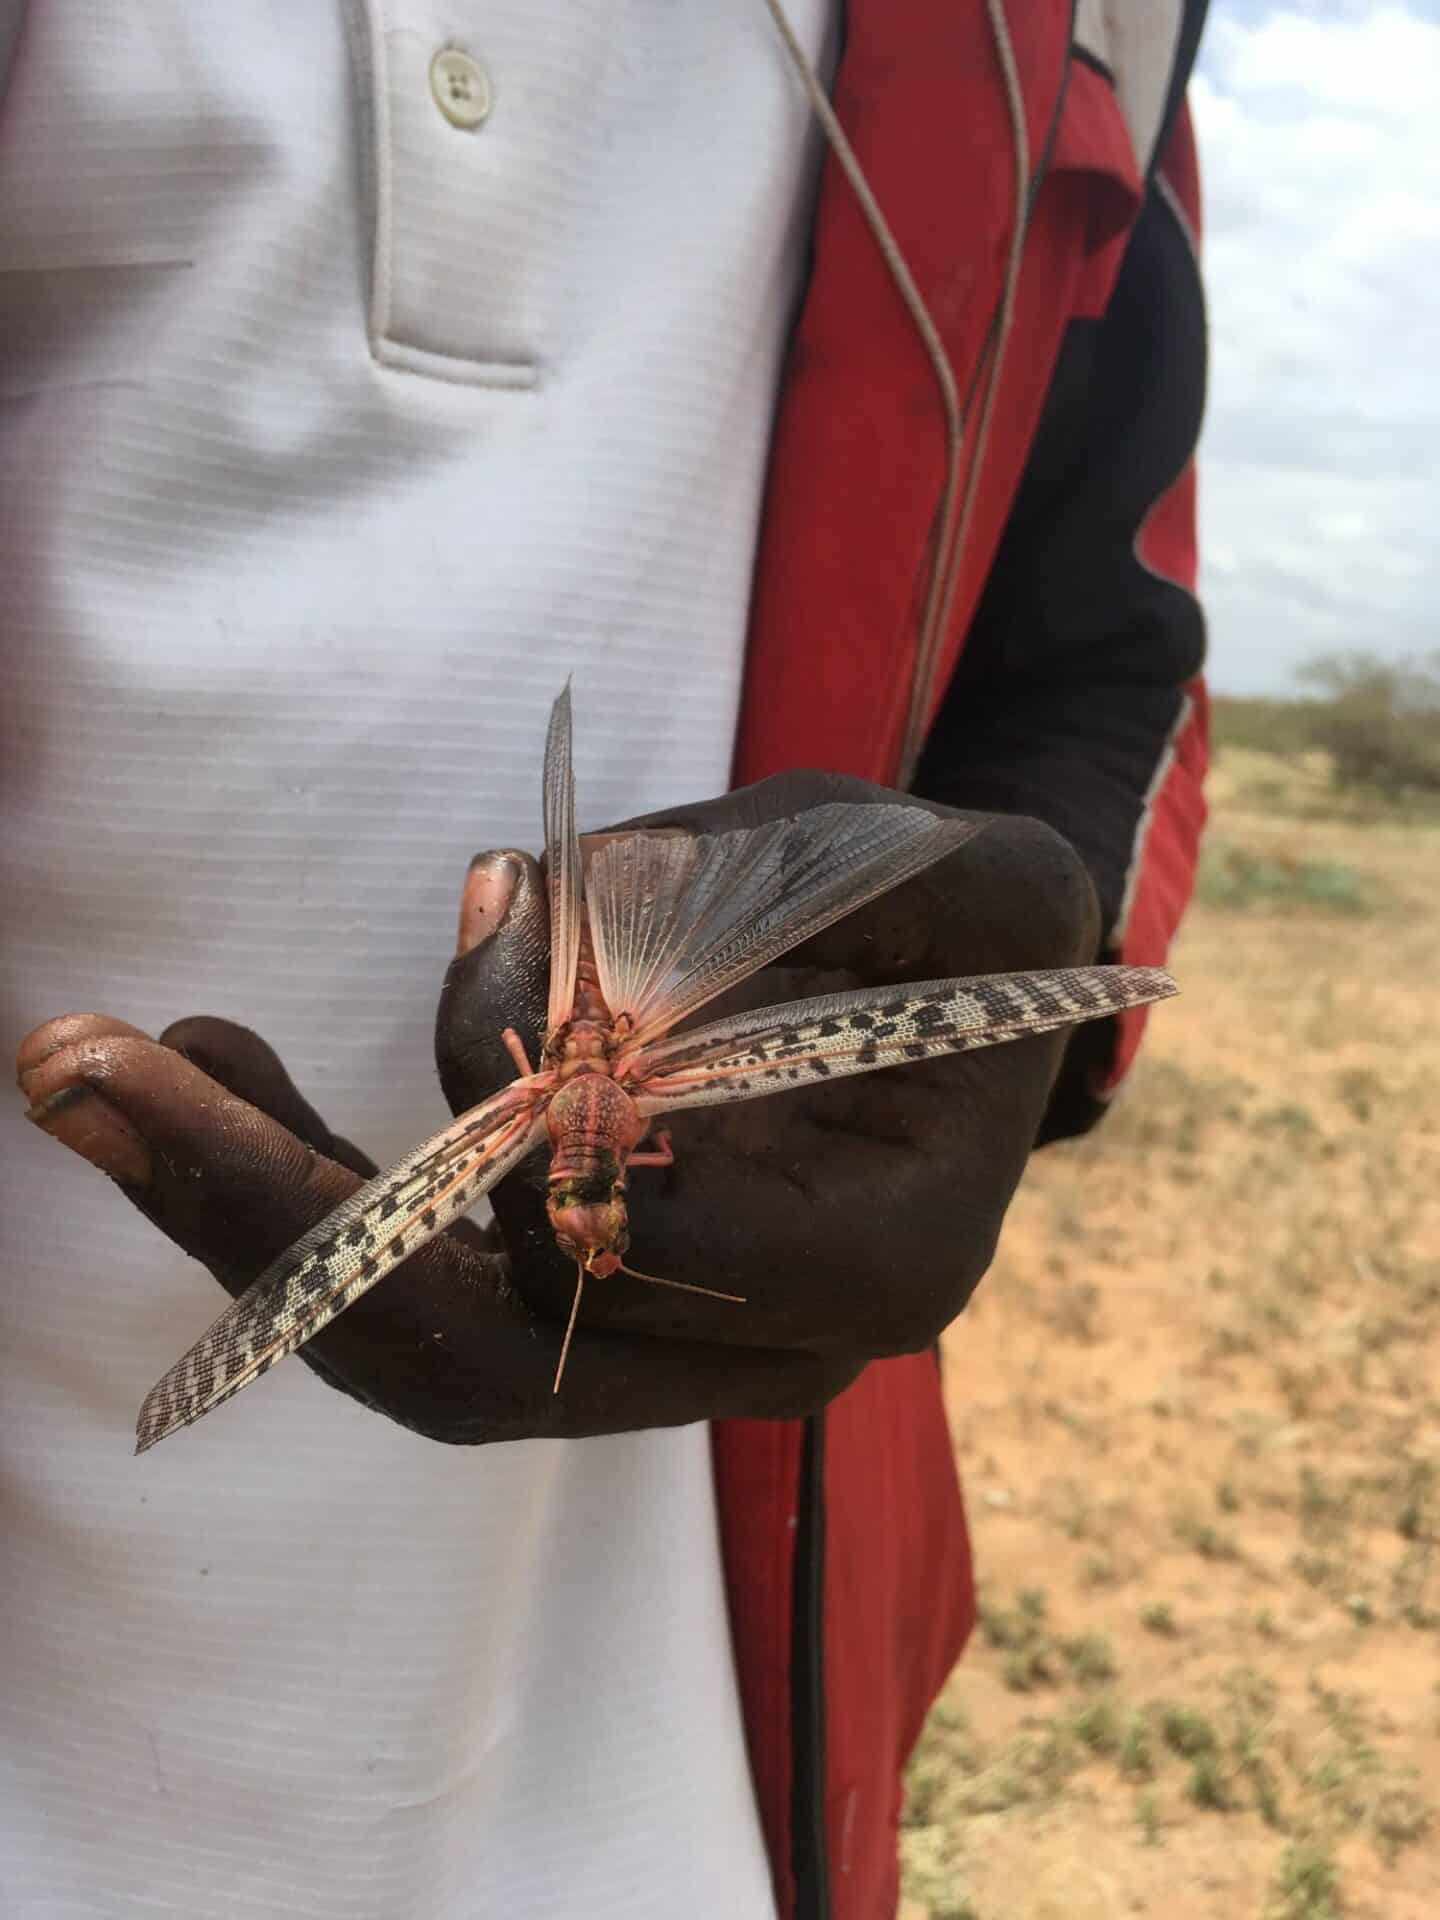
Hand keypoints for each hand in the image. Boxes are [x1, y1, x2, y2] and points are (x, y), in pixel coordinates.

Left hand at [18, 773, 1097, 1445]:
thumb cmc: (968, 920)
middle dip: (276, 1218)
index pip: (665, 1247)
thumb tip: (518, 915)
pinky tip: (209, 1081)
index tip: (514, 919)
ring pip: (427, 1345)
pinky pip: (428, 1291)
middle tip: (84, 1072)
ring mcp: (664, 1350)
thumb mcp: (932, 854)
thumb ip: (756, 879)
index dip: (549, 1105)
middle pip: (490, 1355)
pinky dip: (301, 1194)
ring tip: (94, 1071)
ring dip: (247, 1210)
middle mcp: (764, 1349)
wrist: (983, 1002)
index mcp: (886, 1260)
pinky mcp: (591, 1305)